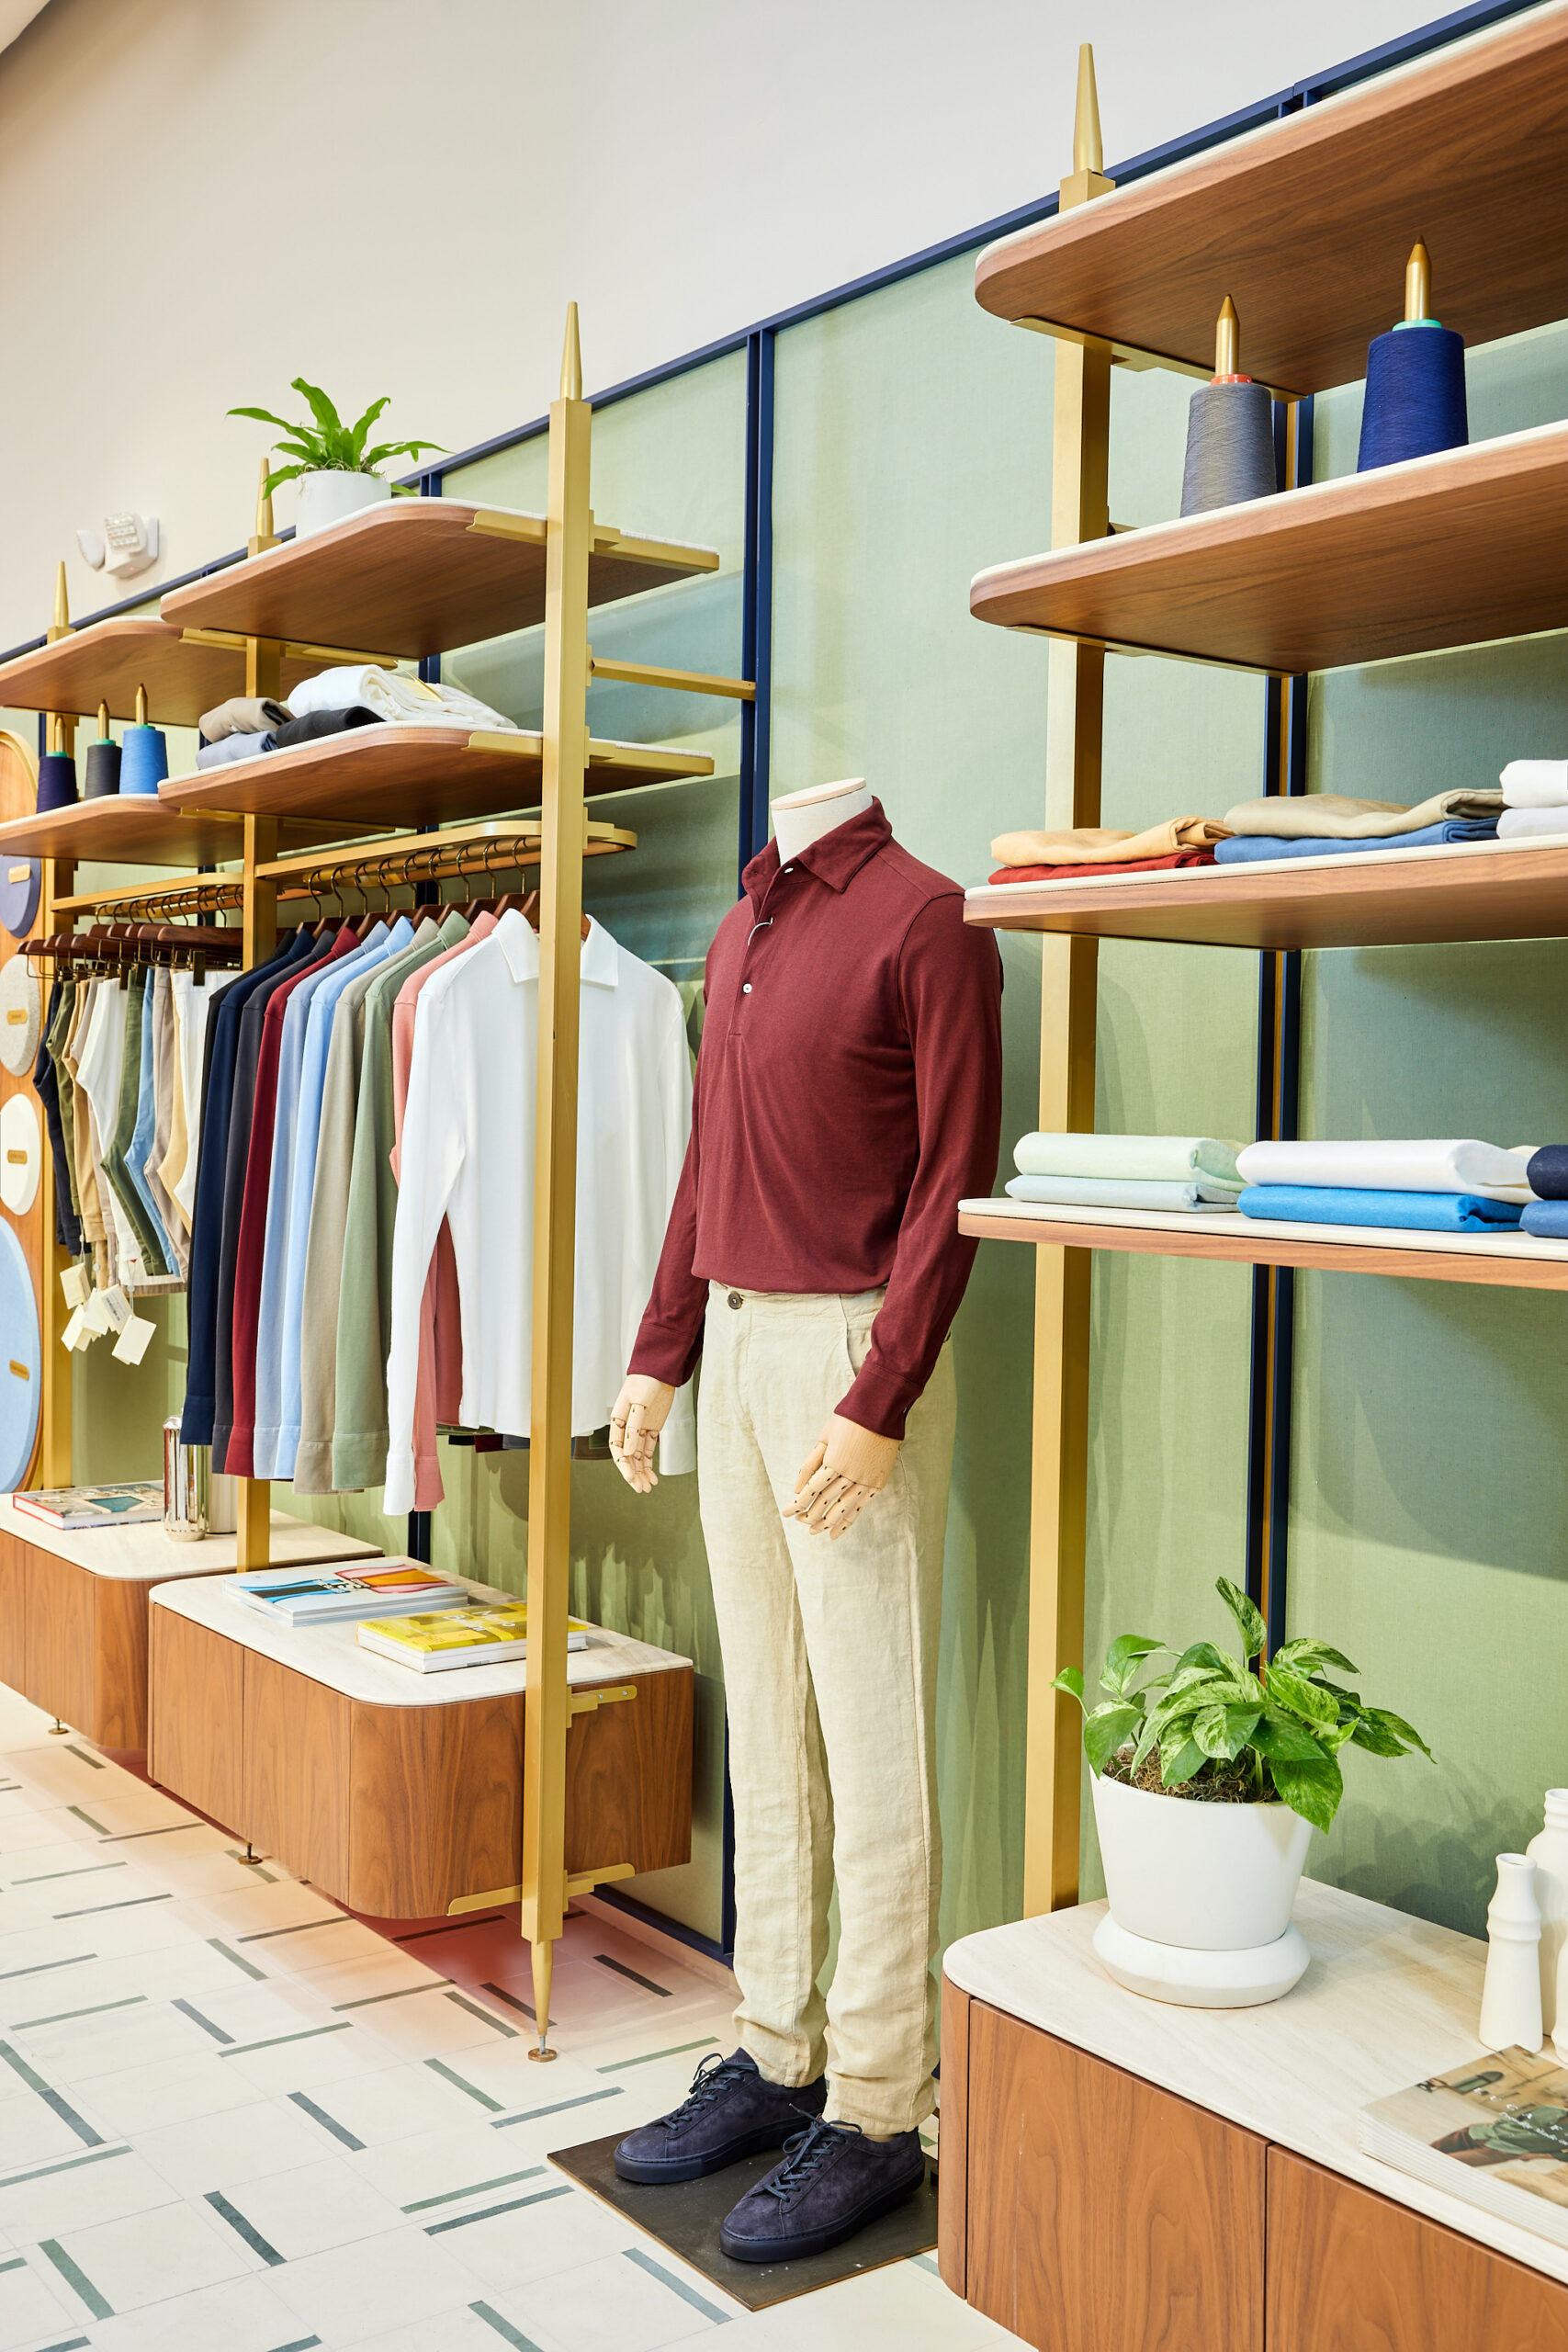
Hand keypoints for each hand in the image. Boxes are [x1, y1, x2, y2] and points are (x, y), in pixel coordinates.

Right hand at [609, 1375, 675, 1492]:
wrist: (661, 1371)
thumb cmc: (646, 1382)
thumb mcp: (639, 1403)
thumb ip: (634, 1426)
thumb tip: (629, 1451)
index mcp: (617, 1420)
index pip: (617, 1448)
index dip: (623, 1464)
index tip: (630, 1478)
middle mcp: (627, 1428)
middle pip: (627, 1456)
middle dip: (633, 1473)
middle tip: (641, 1489)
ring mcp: (639, 1429)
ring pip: (638, 1456)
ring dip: (642, 1472)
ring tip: (648, 1488)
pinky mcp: (652, 1429)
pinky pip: (649, 1450)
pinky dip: (650, 1464)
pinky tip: (653, 1477)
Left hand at [785, 1413, 899, 1539]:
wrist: (880, 1411)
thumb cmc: (848, 1420)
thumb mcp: (824, 1438)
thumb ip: (810, 1464)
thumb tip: (797, 1488)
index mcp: (834, 1462)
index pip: (812, 1490)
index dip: (798, 1503)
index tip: (787, 1513)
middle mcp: (850, 1474)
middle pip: (826, 1502)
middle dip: (810, 1515)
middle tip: (799, 1522)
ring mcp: (866, 1480)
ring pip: (843, 1508)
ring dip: (827, 1522)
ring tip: (814, 1532)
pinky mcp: (878, 1482)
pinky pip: (860, 1506)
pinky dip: (848, 1520)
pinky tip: (837, 1531)